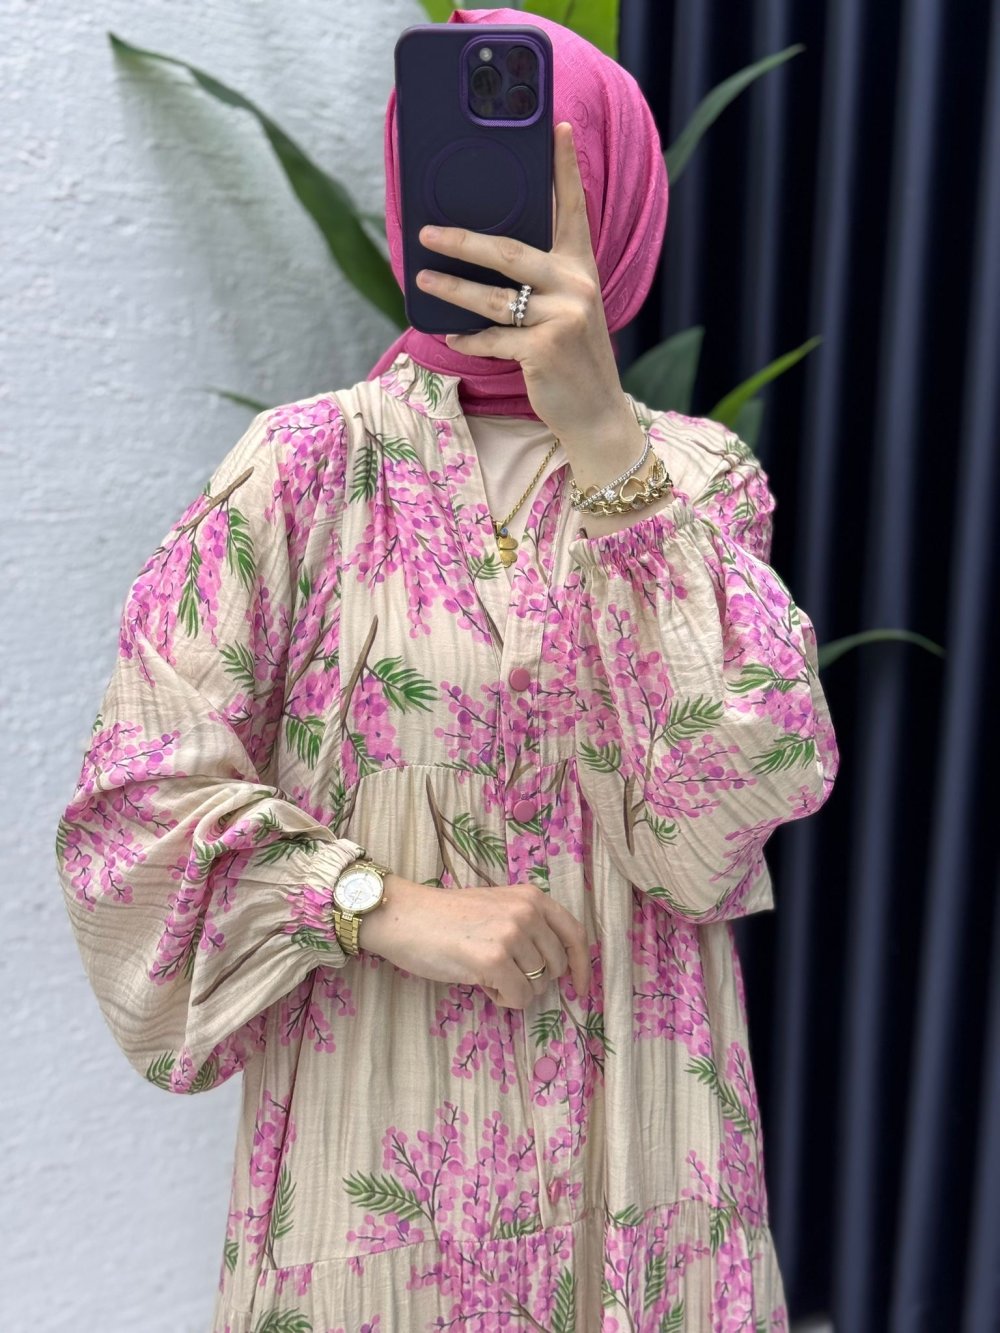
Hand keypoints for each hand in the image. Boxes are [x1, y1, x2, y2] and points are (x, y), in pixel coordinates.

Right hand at [360, 874, 590, 1009]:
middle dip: (533, 979)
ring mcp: (512, 934)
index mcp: (531, 897)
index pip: (574, 934)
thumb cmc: (447, 917)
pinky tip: (481, 983)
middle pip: (555, 967)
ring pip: (536, 985)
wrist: (406, 917)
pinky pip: (519, 998)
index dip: (581, 966)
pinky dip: (503, 999)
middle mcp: (527, 912)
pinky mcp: (494, 959)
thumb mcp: (497, 907)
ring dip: (513, 988)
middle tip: (502, 973)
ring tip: (484, 972)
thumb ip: (527, 926)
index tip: (580, 988)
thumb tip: (555, 967)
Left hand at [415, 121, 642, 472]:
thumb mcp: (569, 311)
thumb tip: (488, 257)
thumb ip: (543, 282)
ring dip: (451, 289)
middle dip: (463, 241)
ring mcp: (561, 319)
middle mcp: (575, 287)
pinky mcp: (544, 350)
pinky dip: (469, 339)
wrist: (597, 413)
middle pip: (509, 251)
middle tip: (428, 232)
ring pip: (492, 297)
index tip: (557, 127)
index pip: (572, 209)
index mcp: (581, 269)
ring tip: (422, 281)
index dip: (564, 167)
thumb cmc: (574, 358)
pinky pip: (491, 338)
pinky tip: (453, 335)